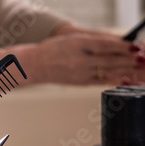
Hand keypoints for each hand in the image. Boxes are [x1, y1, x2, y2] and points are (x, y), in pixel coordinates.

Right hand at [30, 32, 144, 84]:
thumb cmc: (54, 49)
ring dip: (128, 69)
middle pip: (111, 58)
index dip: (124, 45)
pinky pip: (101, 81)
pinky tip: (127, 79)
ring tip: (141, 67)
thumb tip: (119, 42)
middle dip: (131, 58)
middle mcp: (81, 59)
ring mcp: (81, 72)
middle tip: (144, 57)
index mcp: (79, 44)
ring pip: (109, 70)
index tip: (137, 46)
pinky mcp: (81, 82)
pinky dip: (115, 80)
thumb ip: (95, 39)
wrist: (35, 65)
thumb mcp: (74, 38)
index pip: (107, 44)